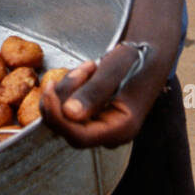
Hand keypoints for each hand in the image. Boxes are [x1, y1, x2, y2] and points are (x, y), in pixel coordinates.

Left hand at [39, 43, 164, 148]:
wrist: (147, 57)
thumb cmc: (136, 61)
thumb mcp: (116, 69)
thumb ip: (94, 92)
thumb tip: (69, 114)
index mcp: (121, 129)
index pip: (79, 137)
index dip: (58, 118)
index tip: (47, 92)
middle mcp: (108, 134)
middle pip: (68, 126)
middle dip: (65, 95)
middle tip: (84, 67)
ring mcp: (98, 127)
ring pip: (64, 115)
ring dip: (69, 87)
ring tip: (91, 66)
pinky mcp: (90, 118)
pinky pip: (66, 107)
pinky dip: (70, 87)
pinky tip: (86, 73)